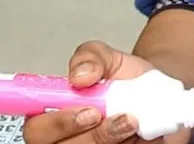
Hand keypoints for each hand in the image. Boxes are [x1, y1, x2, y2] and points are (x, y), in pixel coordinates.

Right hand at [21, 42, 187, 143]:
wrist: (157, 94)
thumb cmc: (124, 80)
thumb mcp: (107, 58)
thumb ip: (89, 58)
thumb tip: (80, 75)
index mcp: (51, 113)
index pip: (37, 129)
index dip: (56, 125)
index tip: (88, 112)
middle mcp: (65, 138)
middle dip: (93, 136)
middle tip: (119, 116)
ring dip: (114, 139)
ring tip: (135, 120)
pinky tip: (142, 132)